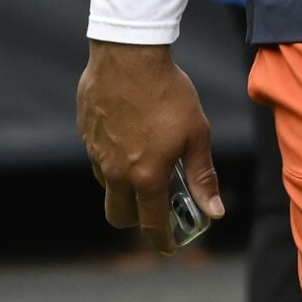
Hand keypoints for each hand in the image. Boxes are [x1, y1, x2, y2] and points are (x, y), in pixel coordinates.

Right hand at [77, 41, 222, 254]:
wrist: (129, 55)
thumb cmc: (169, 93)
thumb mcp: (196, 134)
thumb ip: (202, 176)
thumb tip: (215, 211)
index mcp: (146, 176)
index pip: (151, 223)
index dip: (162, 240)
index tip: (169, 247)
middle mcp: (116, 172)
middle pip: (118, 215)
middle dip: (136, 221)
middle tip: (156, 207)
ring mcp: (96, 153)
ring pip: (107, 186)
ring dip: (125, 186)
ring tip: (149, 161)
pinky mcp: (86, 134)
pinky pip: (98, 158)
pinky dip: (114, 159)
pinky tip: (132, 135)